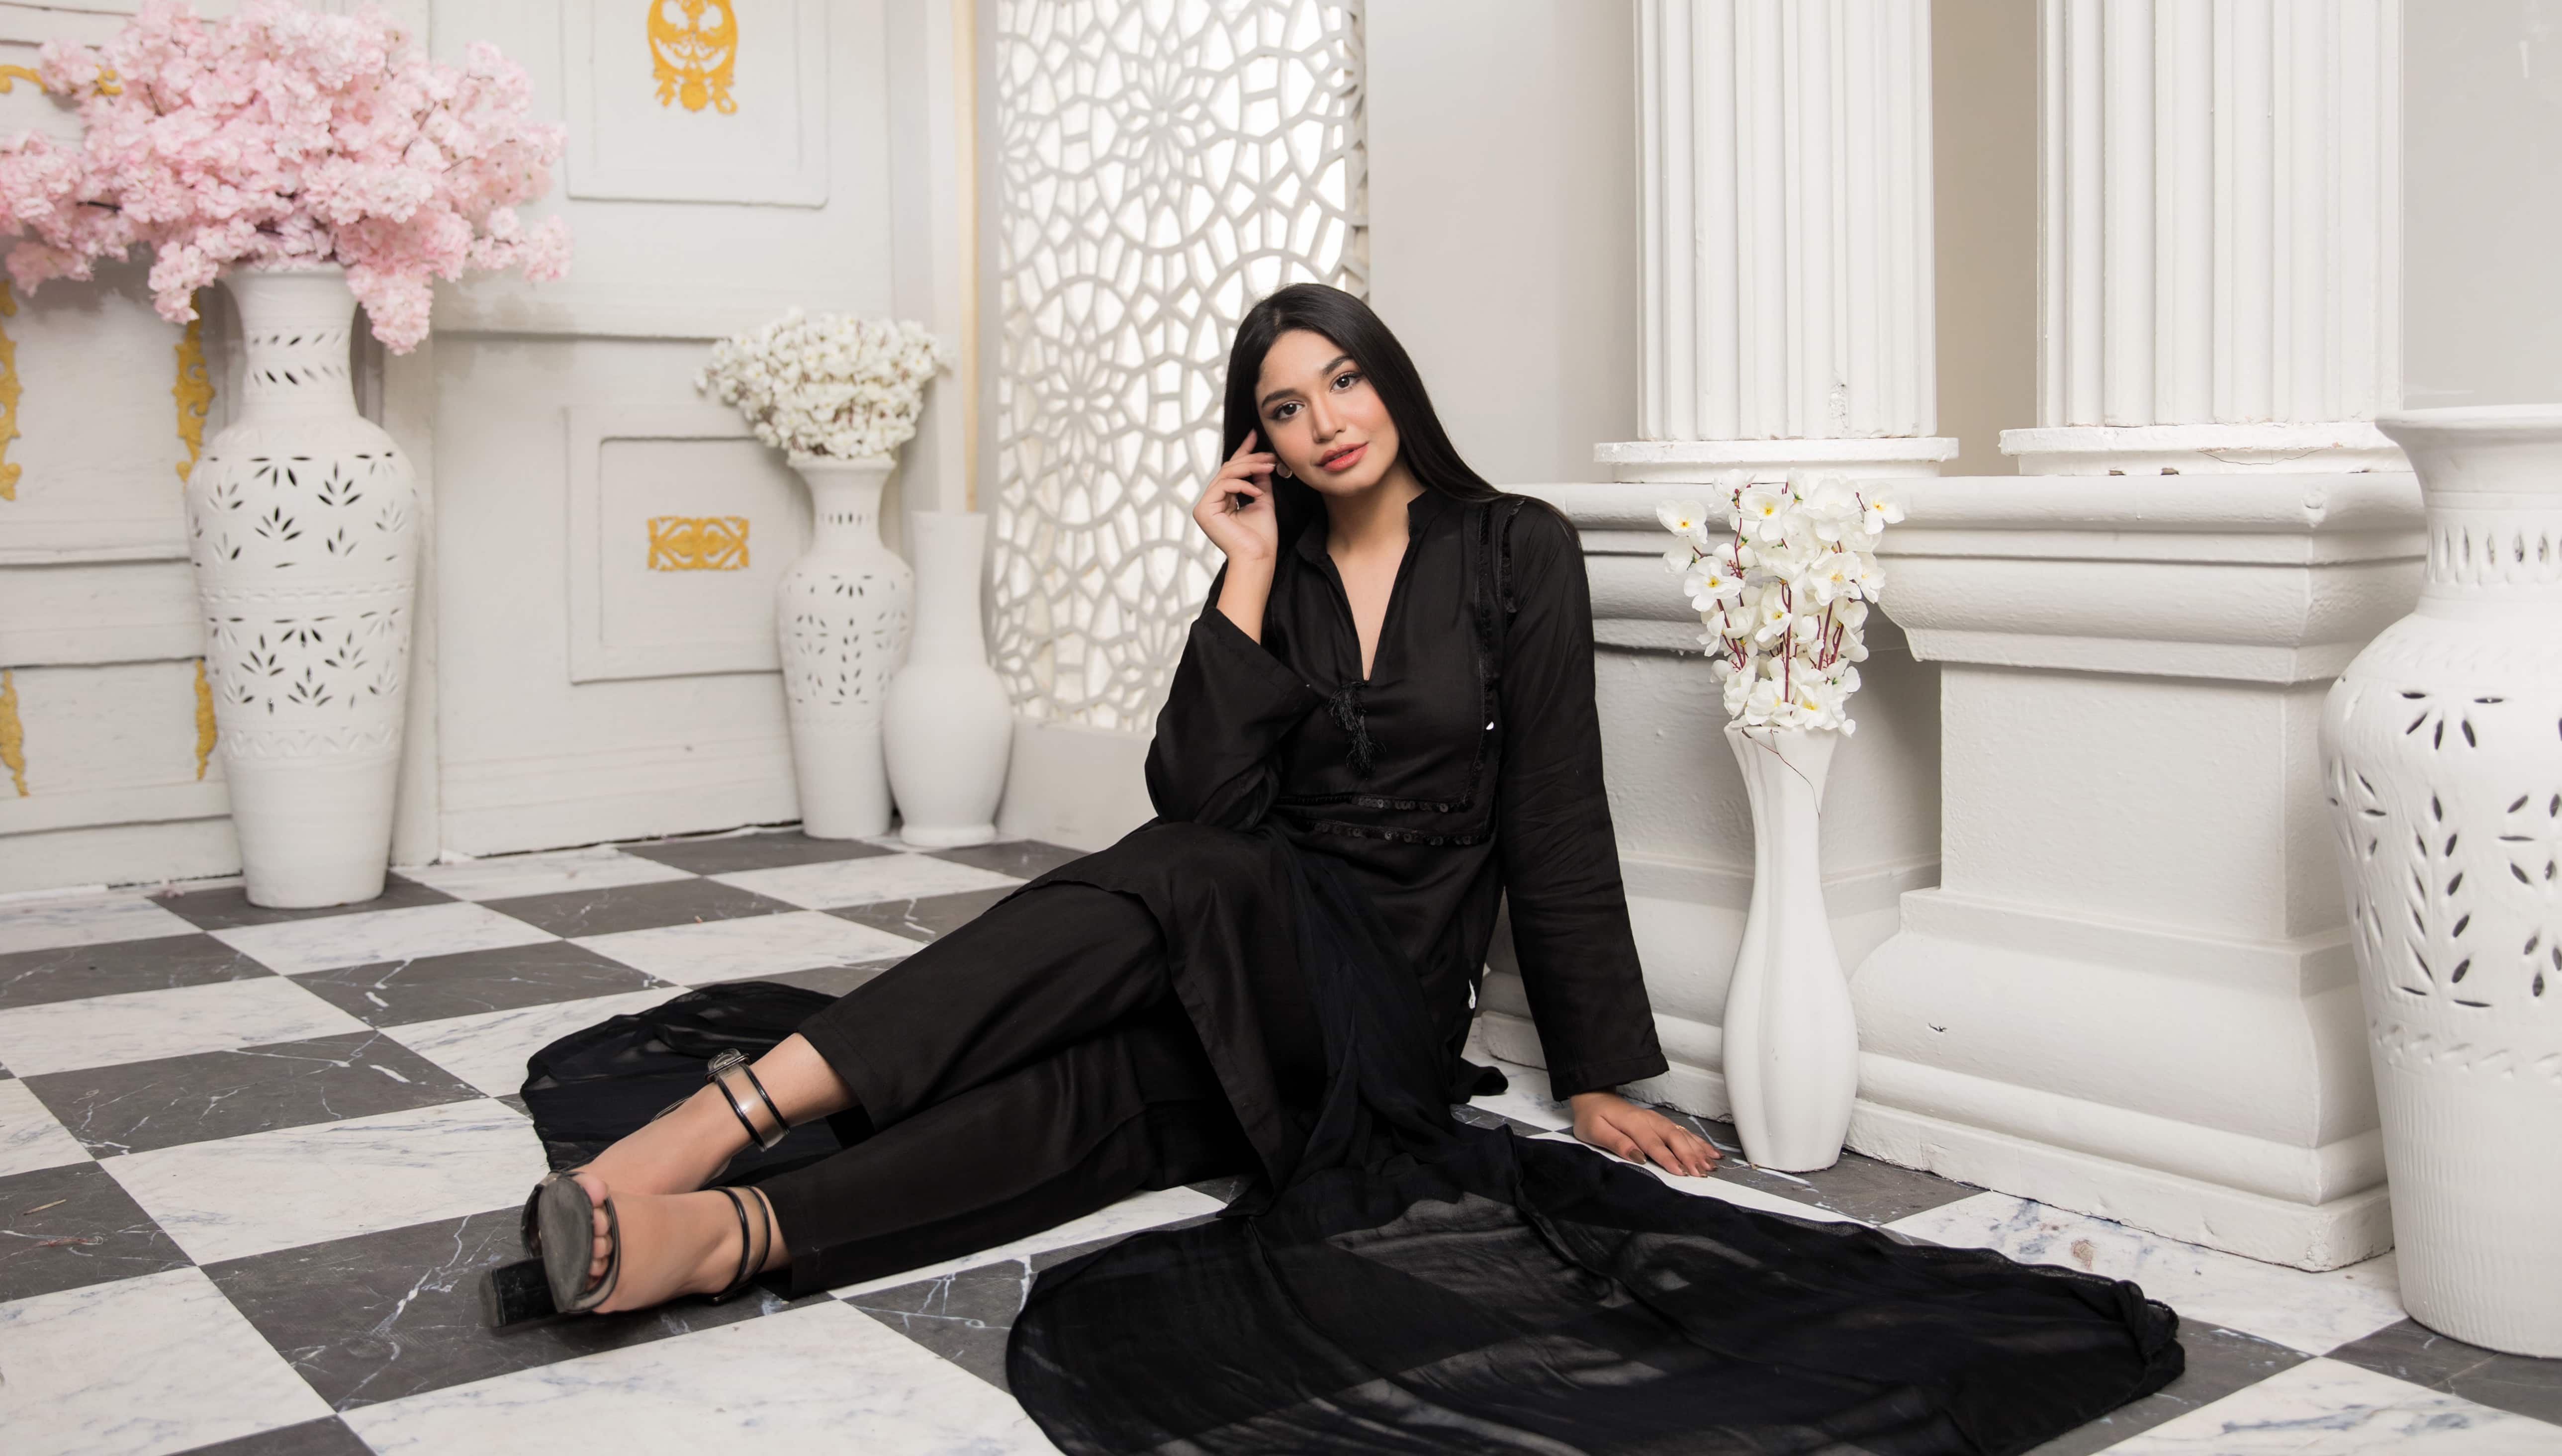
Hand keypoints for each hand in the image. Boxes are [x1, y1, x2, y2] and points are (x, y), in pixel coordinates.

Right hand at [1192, 429, 1279, 564]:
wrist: (1257, 559)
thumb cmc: (1261, 538)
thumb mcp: (1263, 501)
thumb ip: (1259, 482)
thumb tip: (1262, 461)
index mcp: (1221, 501)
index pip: (1231, 471)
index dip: (1243, 452)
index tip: (1255, 435)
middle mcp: (1210, 502)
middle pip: (1228, 470)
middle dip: (1251, 459)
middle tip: (1270, 455)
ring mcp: (1204, 506)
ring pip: (1226, 474)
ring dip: (1250, 467)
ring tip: (1270, 467)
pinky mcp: (1204, 510)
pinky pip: (1224, 486)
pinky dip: (1243, 485)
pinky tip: (1258, 492)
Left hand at [1570, 1091, 1720, 1177]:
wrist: (1594, 1098)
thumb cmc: (1593, 1118)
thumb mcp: (1595, 1131)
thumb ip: (1616, 1143)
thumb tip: (1637, 1156)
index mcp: (1633, 1123)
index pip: (1653, 1143)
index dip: (1668, 1158)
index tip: (1681, 1171)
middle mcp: (1649, 1120)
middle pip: (1674, 1138)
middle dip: (1689, 1156)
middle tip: (1701, 1173)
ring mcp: (1657, 1120)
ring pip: (1682, 1135)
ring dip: (1698, 1150)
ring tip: (1711, 1165)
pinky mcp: (1661, 1123)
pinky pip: (1684, 1132)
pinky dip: (1699, 1142)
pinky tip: (1710, 1152)